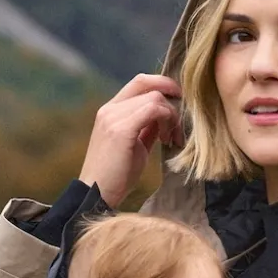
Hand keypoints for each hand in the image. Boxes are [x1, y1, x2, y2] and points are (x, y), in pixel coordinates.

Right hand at [79, 74, 184, 207]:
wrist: (97, 195)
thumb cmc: (117, 176)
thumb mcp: (136, 146)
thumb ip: (147, 128)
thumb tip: (164, 118)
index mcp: (111, 110)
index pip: (139, 82)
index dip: (162, 84)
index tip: (179, 100)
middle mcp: (110, 109)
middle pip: (147, 84)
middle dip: (170, 97)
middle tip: (180, 122)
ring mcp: (113, 117)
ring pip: (153, 98)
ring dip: (170, 116)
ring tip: (171, 139)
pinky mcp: (121, 130)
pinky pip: (152, 110)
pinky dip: (166, 121)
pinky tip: (167, 140)